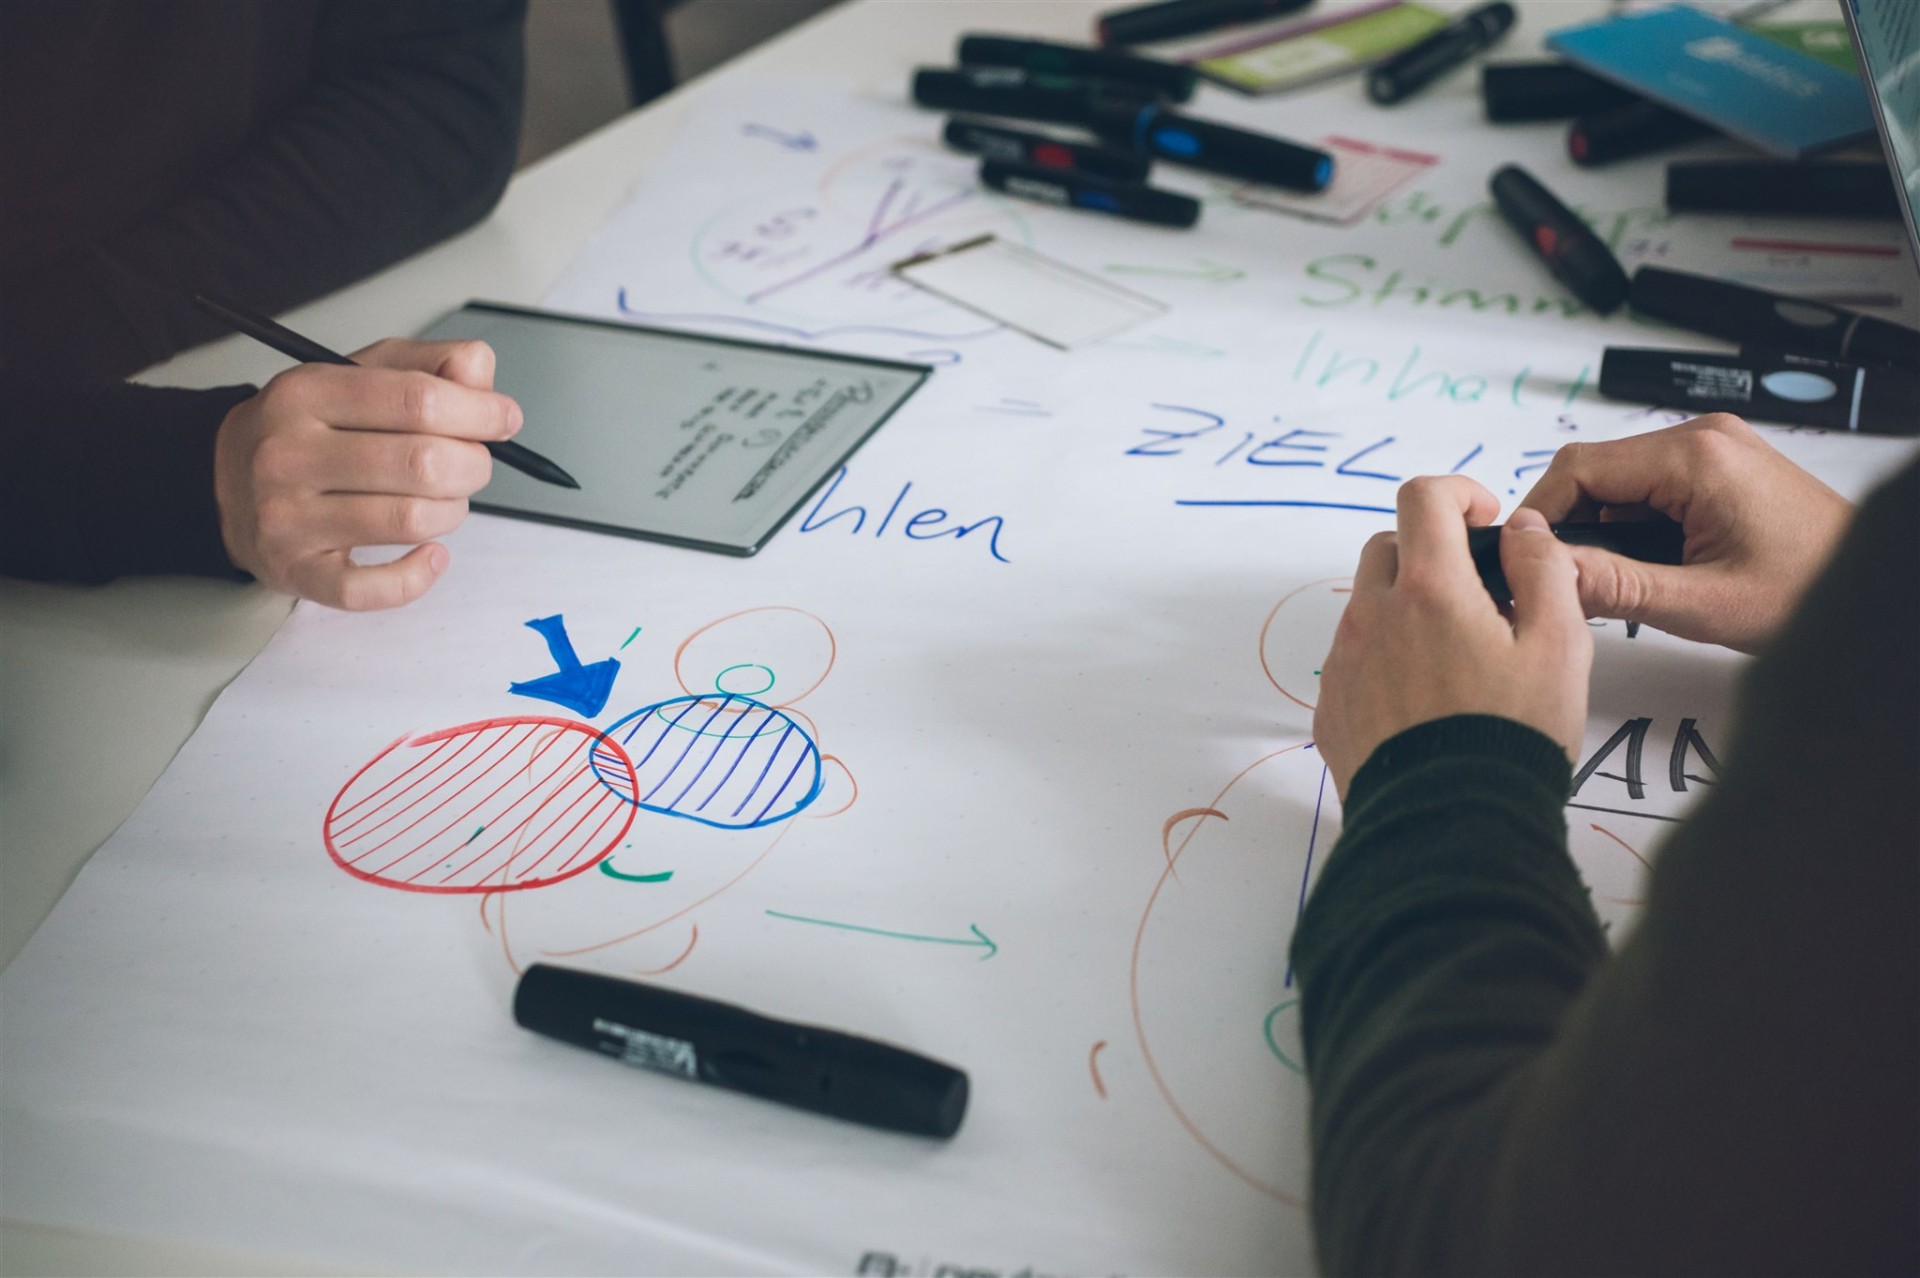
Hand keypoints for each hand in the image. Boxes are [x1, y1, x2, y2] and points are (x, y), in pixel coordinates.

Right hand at [213, 338, 521, 609]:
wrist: (221, 479)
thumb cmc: (308, 428)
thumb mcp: (358, 374)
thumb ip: (426, 365)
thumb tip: (479, 371)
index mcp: (306, 393)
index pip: (418, 399)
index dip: (479, 411)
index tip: (504, 418)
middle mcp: (288, 454)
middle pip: (423, 463)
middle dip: (473, 465)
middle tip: (473, 463)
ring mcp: (287, 517)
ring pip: (411, 521)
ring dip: (452, 511)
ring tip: (445, 499)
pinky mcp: (295, 571)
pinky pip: (372, 589)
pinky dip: (418, 575)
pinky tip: (430, 552)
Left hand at [1314, 477, 1592, 800]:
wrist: (1451, 828)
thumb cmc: (1510, 738)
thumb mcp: (1558, 646)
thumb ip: (1543, 571)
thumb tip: (1521, 530)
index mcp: (1428, 590)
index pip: (1422, 498)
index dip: (1458, 493)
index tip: (1484, 519)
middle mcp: (1372, 617)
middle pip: (1389, 548)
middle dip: (1432, 553)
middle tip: (1478, 596)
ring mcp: (1343, 663)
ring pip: (1368, 606)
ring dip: (1407, 609)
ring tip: (1456, 657)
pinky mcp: (1330, 707)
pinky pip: (1353, 660)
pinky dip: (1386, 659)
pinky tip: (1426, 700)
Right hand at [1520, 414, 1851, 652]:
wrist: (1878, 589)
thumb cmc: (1812, 589)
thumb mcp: (1701, 602)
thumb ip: (1614, 585)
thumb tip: (1544, 570)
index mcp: (1696, 456)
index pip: (1578, 469)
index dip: (1537, 516)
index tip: (1521, 560)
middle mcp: (1704, 437)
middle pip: (1593, 469)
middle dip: (1568, 524)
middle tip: (1562, 577)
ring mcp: (1714, 447)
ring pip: (1618, 479)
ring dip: (1601, 526)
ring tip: (1612, 580)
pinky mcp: (1721, 466)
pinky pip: (1650, 484)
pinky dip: (1632, 522)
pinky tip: (1646, 563)